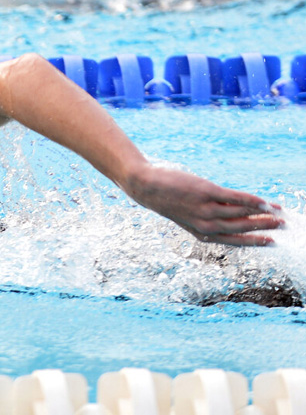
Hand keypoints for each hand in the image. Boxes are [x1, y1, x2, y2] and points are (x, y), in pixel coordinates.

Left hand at [124, 165, 283, 245]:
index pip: (234, 240)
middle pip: (241, 229)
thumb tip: (235, 212)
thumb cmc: (170, 199)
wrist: (147, 187)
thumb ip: (210, 216)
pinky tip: (264, 203)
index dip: (255, 242)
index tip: (272, 242)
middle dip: (264, 229)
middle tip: (283, 227)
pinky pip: (234, 199)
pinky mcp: (205, 193)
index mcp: (202, 234)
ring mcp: (205, 209)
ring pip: (240, 215)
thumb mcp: (189, 214)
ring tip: (279, 213)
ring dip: (262, 215)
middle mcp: (205, 225)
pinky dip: (251, 201)